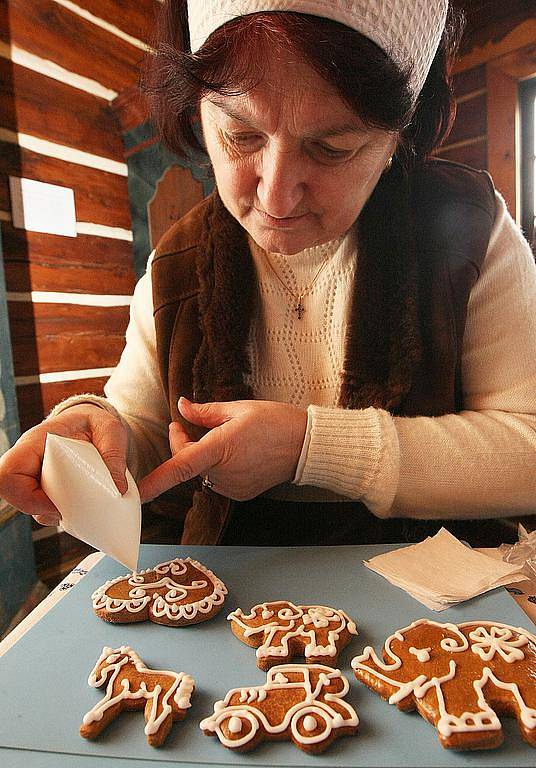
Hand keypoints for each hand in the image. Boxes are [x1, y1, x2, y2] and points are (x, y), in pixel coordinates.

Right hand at [0, 404, 128, 526]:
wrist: (91, 424)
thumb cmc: (95, 423)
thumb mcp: (110, 430)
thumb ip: (114, 454)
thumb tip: (117, 488)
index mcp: (36, 441)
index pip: (9, 470)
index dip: (24, 496)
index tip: (55, 505)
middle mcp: (28, 459)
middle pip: (12, 493)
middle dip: (39, 509)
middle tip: (67, 511)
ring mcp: (33, 474)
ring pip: (26, 504)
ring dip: (50, 513)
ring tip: (78, 508)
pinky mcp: (43, 486)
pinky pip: (40, 507)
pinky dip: (57, 512)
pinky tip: (77, 508)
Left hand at [138, 397, 307, 502]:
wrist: (305, 446)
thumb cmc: (274, 422)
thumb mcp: (238, 409)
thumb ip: (204, 411)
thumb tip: (181, 406)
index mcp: (219, 449)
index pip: (179, 467)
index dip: (155, 481)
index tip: (136, 493)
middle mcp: (222, 473)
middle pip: (187, 463)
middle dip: (182, 444)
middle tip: (185, 422)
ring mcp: (232, 487)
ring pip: (202, 471)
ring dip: (201, 456)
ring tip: (220, 435)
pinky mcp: (240, 493)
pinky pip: (217, 479)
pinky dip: (217, 467)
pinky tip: (234, 452)